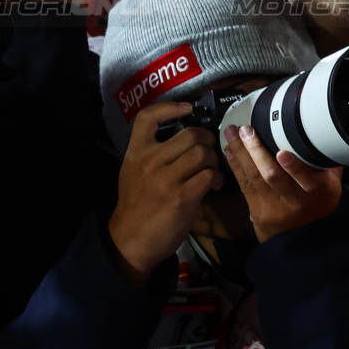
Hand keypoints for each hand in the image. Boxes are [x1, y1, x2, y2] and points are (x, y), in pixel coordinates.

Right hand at [108, 102, 224, 287]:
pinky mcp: (182, 196)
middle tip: (210, 152)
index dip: (169, 107)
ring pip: (203, 153)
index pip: (147, 118)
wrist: (130, 241)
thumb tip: (186, 141)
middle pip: (191, 134)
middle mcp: (150, 161)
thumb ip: (154, 155)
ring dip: (215, 160)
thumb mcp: (134, 173)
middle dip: (208, 141)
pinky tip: (214, 185)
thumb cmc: (137, 206)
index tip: (187, 108)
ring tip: (212, 171)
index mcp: (136, 153)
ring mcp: (166, 179)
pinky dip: (217, 178)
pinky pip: (209, 175)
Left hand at [223, 125, 342, 241]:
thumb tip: (324, 131)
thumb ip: (328, 161)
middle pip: (272, 176)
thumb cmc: (319, 201)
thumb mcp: (333, 183)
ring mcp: (273, 208)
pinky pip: (244, 185)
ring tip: (231, 133)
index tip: (282, 153)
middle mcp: (295, 201)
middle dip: (257, 151)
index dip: (294, 167)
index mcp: (318, 192)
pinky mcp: (257, 212)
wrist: (304, 239)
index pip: (307, 179)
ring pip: (254, 179)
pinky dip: (236, 166)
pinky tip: (229, 150)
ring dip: (241, 154)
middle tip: (246, 130)